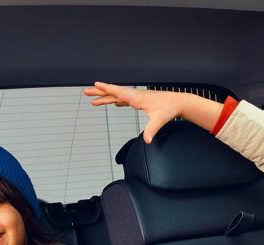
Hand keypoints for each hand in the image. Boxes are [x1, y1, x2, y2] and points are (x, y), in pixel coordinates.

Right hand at [84, 83, 221, 143]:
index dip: (106, 89)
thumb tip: (147, 141)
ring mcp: (136, 98)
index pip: (118, 92)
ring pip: (117, 96)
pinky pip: (124, 99)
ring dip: (105, 97)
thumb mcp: (159, 120)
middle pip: (113, 92)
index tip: (94, 84)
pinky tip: (114, 103)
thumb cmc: (169, 109)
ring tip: (94, 101)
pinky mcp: (140, 101)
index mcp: (136, 98)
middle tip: (86, 92)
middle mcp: (134, 95)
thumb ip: (151, 130)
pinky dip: (116, 100)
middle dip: (99, 92)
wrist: (178, 103)